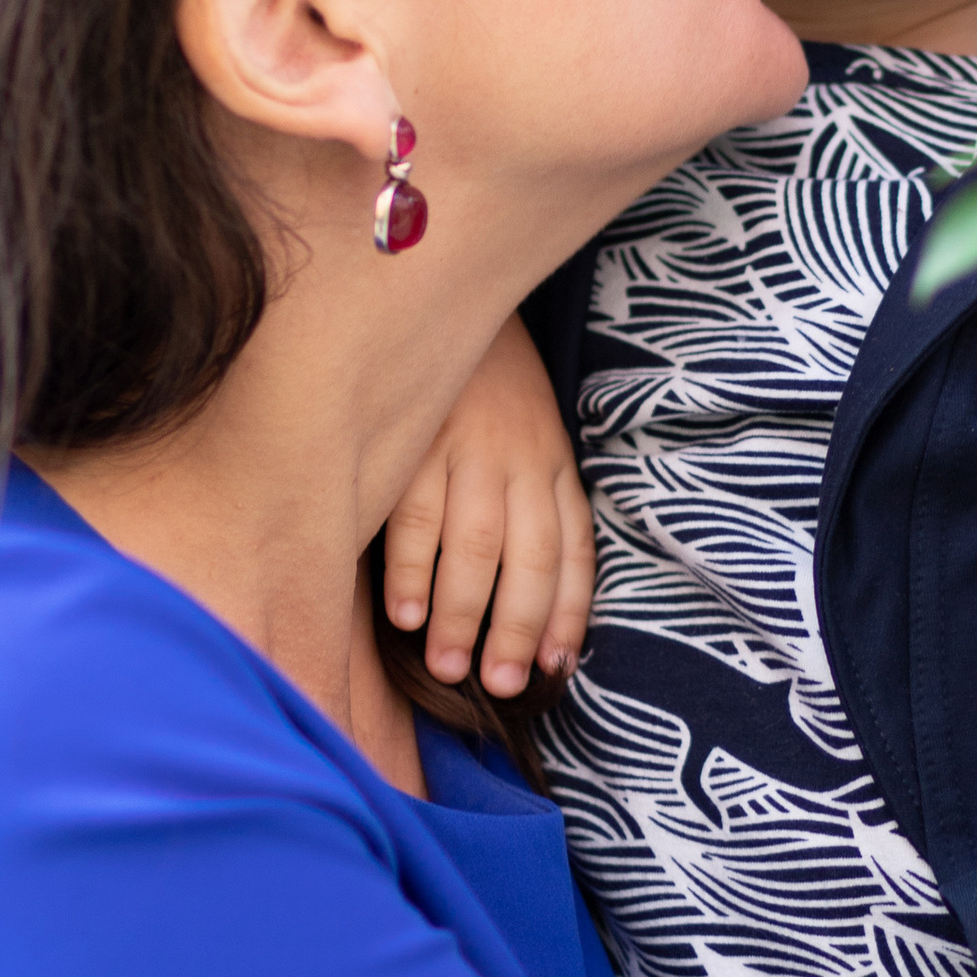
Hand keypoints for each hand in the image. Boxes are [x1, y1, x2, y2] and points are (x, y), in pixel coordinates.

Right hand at [381, 315, 593, 697]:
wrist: (438, 290)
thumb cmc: (481, 383)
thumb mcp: (525, 431)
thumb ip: (528, 497)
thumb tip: (522, 590)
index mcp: (552, 463)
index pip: (574, 550)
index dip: (568, 613)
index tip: (554, 667)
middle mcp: (521, 459)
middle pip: (531, 559)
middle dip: (517, 629)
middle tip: (499, 686)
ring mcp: (469, 448)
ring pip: (477, 546)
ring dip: (463, 614)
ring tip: (446, 667)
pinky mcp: (417, 438)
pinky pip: (415, 516)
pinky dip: (411, 571)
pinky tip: (403, 615)